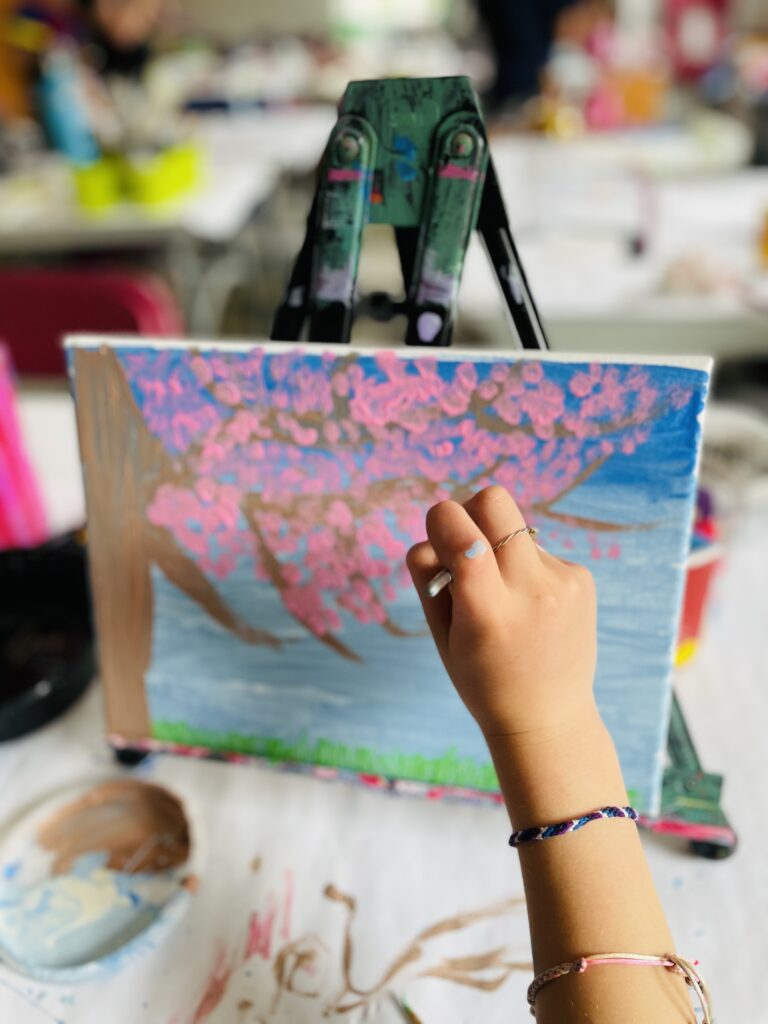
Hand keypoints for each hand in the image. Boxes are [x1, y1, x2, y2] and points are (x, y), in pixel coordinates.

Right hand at [407, 486, 597, 740]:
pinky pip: (539, 550)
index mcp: (487, 611)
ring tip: (504, 597)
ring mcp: (562, 582)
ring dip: (500, 549)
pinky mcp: (582, 578)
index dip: (440, 521)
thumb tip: (435, 529)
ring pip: (515, 529)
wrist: (548, 717)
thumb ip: (429, 577)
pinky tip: (531, 607)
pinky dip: (525, 568)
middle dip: (471, 510)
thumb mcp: (440, 636)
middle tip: (466, 544)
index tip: (438, 538)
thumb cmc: (482, 680)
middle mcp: (530, 591)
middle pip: (495, 501)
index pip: (460, 532)